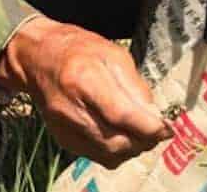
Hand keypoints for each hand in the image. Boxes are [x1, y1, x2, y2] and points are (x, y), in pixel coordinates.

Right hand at [0, 16, 172, 167]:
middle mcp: (72, 109)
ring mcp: (65, 128)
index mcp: (85, 78)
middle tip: (158, 131)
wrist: (38, 57)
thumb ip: (135, 86)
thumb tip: (156, 115)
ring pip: (110, 155)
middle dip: (144, 141)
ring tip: (143, 132)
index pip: (122, 115)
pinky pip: (99, 156)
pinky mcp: (64, 140)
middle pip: (117, 142)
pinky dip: (117, 151)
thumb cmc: (79, 49)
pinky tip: (123, 134)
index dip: (149, 127)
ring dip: (133, 148)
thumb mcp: (113, 54)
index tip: (168, 128)